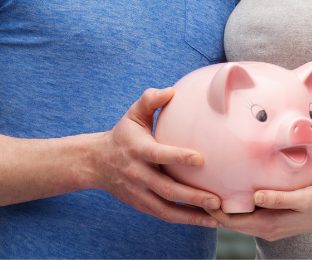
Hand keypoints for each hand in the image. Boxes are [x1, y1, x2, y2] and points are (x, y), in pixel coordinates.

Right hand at [92, 87, 220, 227]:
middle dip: (191, 196)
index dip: (178, 157)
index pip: (159, 155)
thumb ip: (150, 100)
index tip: (200, 159)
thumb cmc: (122, 135)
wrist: (96, 162)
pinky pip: (164, 215)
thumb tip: (171, 91)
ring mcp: (138, 193)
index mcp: (138, 150)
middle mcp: (138, 174)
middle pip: (166, 189)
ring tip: (216, 218)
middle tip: (216, 199)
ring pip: (166, 209)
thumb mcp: (132, 114)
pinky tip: (205, 220)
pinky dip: (184, 219)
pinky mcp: (141, 205)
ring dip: (191, 216)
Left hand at [206, 183, 311, 240]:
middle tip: (196, 189)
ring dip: (224, 208)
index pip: (231, 222)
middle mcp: (265, 229)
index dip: (213, 210)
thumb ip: (279, 198)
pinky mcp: (272, 220)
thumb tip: (256, 196)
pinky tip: (232, 193)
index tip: (200, 194)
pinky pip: (247, 216)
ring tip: (209, 190)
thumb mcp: (303, 198)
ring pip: (238, 220)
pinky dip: (236, 207)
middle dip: (213, 210)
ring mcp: (268, 226)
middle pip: (230, 223)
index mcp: (268, 224)